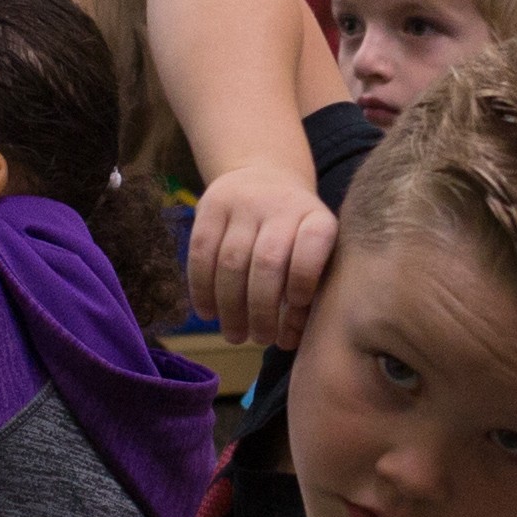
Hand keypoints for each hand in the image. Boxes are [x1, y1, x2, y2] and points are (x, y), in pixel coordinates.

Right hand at [184, 157, 337, 347]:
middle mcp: (281, 205)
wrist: (265, 177)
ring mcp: (243, 202)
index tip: (296, 306)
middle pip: (266, 262)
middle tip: (260, 339)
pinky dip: (202, 289)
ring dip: (230, 307)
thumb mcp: (314, 252)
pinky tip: (207, 313)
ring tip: (235, 335)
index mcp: (316, 217)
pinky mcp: (210, 205)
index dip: (303, 279)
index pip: (312, 246)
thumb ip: (307, 294)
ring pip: (231, 261)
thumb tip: (289, 340)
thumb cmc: (295, 235)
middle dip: (261, 310)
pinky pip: (201, 252)